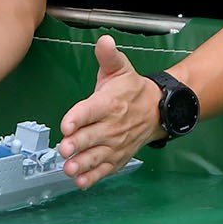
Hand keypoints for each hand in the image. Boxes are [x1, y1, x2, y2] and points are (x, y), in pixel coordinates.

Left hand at [57, 35, 159, 188]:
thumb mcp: (121, 68)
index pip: (92, 110)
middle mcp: (112, 125)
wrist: (157, 110)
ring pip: (98, 156)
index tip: (67, 124)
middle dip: (78, 143)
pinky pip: (106, 169)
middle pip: (92, 136)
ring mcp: (116, 144)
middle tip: (64, 149)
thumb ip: (108, 56)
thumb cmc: (131, 89)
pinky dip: (94, 177)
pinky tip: (81, 182)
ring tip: (70, 168)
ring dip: (83, 163)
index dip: (79, 117)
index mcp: (109, 103)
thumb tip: (104, 41)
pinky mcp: (118, 157)